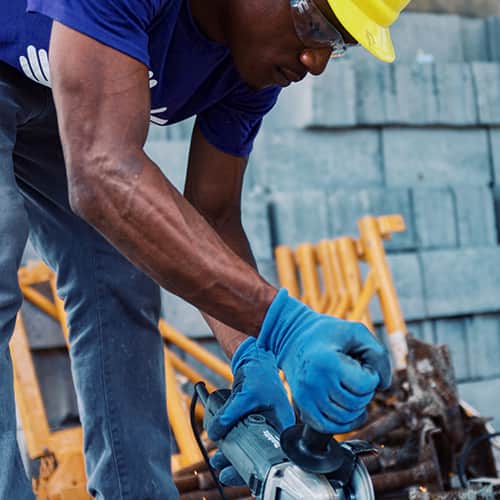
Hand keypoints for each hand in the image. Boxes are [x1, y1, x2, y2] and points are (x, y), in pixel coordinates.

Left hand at [207, 337, 294, 484]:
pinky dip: (231, 442)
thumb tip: (214, 433)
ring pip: (249, 448)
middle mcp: (275, 428)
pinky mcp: (253, 421)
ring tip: (217, 461)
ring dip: (233, 455)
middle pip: (260, 456)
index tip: (243, 476)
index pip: (275, 456)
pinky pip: (242, 437)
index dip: (260, 469)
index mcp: (283, 425)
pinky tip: (219, 446)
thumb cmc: (260, 373)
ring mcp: (264, 425)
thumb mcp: (245, 395)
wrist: (255, 358)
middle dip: (241, 465)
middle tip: (224, 472)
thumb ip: (230, 414)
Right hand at [256, 289, 391, 433]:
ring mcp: (306, 398)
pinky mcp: (302, 408)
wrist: (293, 337)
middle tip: (354, 375)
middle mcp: (314, 383)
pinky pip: (330, 427)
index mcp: (327, 363)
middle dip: (363, 391)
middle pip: (356, 403)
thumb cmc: (327, 333)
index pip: (365, 385)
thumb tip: (383, 386)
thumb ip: (378, 354)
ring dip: (354, 406)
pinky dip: (342, 421)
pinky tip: (344, 406)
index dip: (371, 376)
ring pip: (345, 418)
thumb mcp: (357, 331)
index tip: (361, 365)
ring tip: (347, 387)